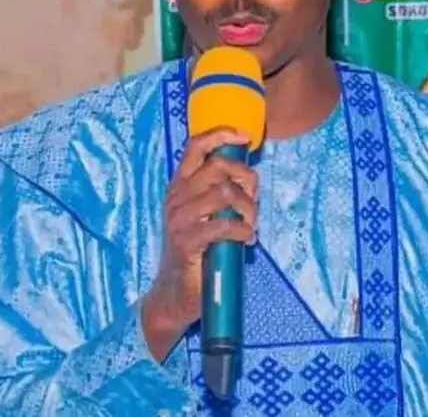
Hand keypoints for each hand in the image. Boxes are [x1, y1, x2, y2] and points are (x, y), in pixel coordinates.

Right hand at [141, 128, 257, 360]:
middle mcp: (176, 197)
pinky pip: (223, 225)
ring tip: (251, 224)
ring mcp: (179, 219)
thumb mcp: (203, 214)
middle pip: (218, 167)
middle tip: (254, 199)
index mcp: (179, 185)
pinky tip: (247, 240)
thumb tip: (248, 176)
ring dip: (248, 208)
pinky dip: (243, 231)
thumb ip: (218, 192)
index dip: (221, 134)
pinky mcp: (186, 242)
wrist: (174, 293)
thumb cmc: (196, 251)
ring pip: (224, 193)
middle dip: (246, 179)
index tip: (244, 137)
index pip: (195, 146)